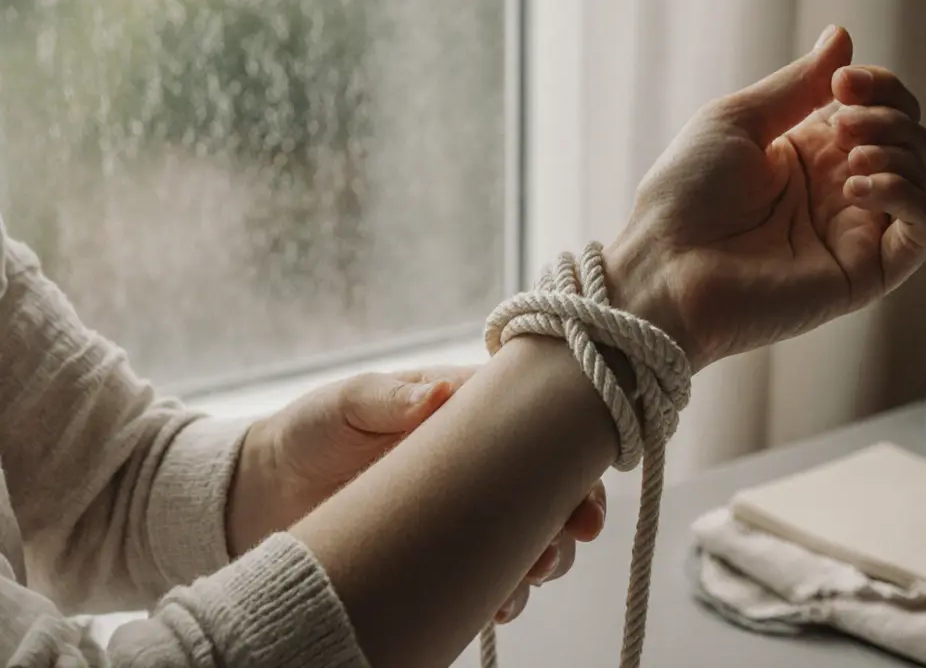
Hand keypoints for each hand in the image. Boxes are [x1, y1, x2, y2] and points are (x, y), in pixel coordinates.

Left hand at [227, 367, 607, 619]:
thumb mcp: (347, 403)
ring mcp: (463, 517)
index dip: (572, 463)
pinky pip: (489, 581)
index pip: (540, 434)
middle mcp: (478, 467)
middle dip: (565, 524)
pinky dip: (502, 596)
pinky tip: (497, 608)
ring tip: (525, 580)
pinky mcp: (442, 560)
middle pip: (548, 494)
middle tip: (555, 549)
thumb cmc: (311, 431)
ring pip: (528, 541)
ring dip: (540, 563)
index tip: (584, 499)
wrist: (260, 492)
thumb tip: (438, 397)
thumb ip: (391, 398)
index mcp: (469, 417)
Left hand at [606, 25, 925, 369]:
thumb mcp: (739, 120)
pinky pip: (923, 228)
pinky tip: (856, 188)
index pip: (883, 109)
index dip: (880, 86)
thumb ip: (799, 84)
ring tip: (847, 161)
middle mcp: (839, 190)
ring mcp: (855, 232)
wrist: (668, 267)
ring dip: (897, 151)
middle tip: (842, 123)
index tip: (842, 82)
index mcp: (812, 153)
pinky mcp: (865, 272)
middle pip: (913, 139)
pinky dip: (907, 194)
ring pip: (923, 177)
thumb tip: (843, 37)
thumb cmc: (686, 195)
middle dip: (891, 116)